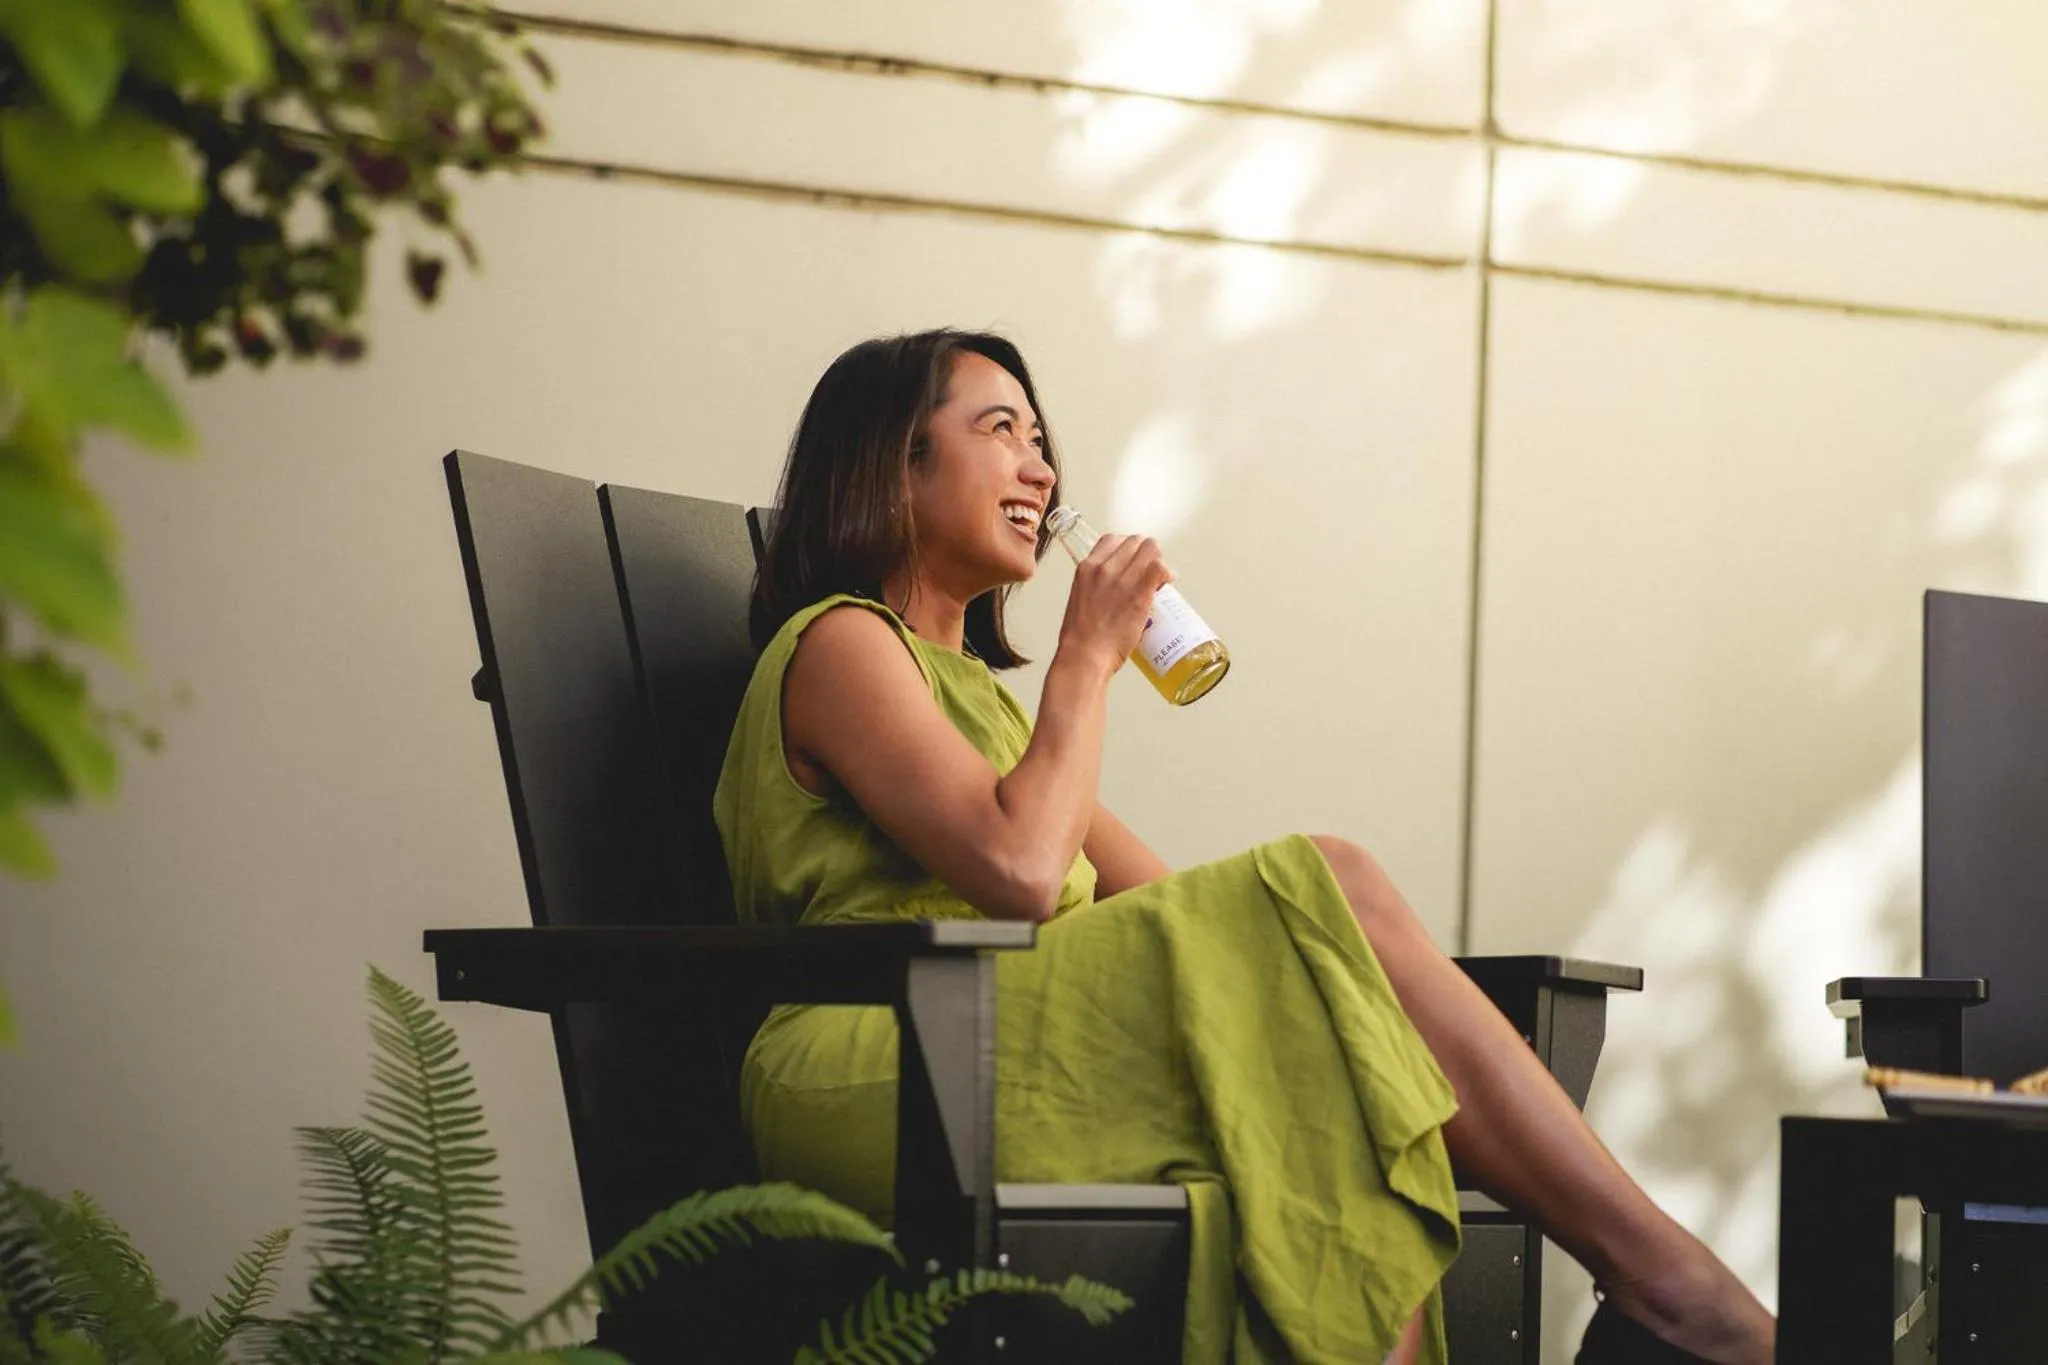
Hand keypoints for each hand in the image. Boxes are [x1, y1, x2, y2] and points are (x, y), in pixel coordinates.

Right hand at [1056, 533, 1172, 680]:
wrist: (1084, 656)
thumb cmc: (1081, 637)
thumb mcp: (1081, 599)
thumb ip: (1096, 586)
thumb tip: (1116, 588)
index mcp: (1086, 568)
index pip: (1113, 540)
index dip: (1128, 549)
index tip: (1133, 562)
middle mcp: (1103, 568)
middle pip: (1135, 541)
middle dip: (1146, 554)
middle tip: (1151, 572)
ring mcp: (1122, 579)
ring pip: (1151, 549)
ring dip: (1159, 562)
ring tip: (1160, 579)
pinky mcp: (1139, 592)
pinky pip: (1160, 568)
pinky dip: (1167, 573)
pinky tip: (1167, 584)